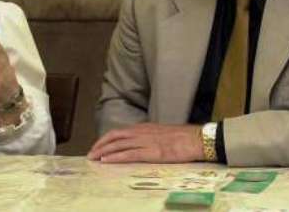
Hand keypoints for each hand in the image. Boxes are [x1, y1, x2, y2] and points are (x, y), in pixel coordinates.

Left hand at [87, 123, 203, 163]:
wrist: (198, 139)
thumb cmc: (183, 138)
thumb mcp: (162, 134)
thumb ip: (149, 137)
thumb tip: (140, 144)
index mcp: (144, 127)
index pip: (119, 132)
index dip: (106, 139)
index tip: (97, 146)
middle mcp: (142, 132)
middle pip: (115, 137)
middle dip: (100, 145)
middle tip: (90, 154)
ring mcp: (146, 141)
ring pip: (118, 145)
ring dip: (104, 152)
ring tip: (93, 158)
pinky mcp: (152, 152)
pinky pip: (129, 154)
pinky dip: (116, 157)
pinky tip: (107, 161)